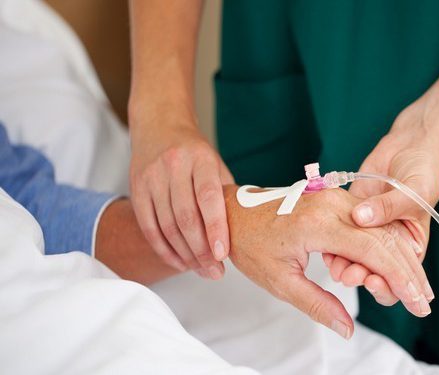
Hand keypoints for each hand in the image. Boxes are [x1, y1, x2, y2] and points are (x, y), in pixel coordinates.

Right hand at [129, 106, 233, 279]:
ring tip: (202, 270)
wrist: (159, 126)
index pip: (208, 197)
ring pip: (166, 226)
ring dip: (185, 255)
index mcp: (200, 159)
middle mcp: (173, 167)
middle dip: (201, 251)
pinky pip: (148, 227)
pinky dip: (164, 249)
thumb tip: (244, 232)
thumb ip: (226, 195)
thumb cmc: (195, 153)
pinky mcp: (136, 189)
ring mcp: (151, 178)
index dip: (215, 227)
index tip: (222, 254)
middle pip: (185, 217)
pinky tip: (179, 262)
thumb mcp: (216, 165)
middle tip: (216, 272)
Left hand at [224, 185, 433, 339]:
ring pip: (381, 228)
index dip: (399, 279)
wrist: (234, 213)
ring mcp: (335, 198)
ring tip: (418, 287)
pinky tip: (398, 264)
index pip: (373, 252)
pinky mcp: (335, 199)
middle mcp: (332, 205)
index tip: (417, 303)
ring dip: (402, 258)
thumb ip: (318, 304)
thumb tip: (348, 329)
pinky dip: (387, 244)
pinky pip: (369, 222)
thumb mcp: (280, 281)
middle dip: (409, 272)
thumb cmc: (252, 245)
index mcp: (319, 224)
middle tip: (424, 301)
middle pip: (385, 239)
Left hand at [324, 99, 438, 303]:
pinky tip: (326, 252)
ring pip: (356, 257)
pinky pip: (341, 237)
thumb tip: (361, 217)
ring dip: (347, 266)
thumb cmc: (423, 170)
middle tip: (351, 275)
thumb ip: (388, 206)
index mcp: (409, 242)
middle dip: (363, 278)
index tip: (375, 282)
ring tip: (337, 267)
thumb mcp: (416, 190)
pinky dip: (335, 248)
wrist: (410, 146)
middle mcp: (387, 240)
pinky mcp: (351, 214)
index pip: (399, 274)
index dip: (390, 286)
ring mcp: (367, 228)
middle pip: (376, 271)